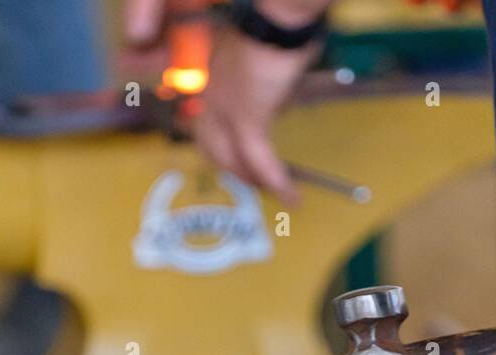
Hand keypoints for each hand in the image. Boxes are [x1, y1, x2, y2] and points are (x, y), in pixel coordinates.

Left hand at [194, 22, 319, 203]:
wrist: (277, 16)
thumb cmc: (276, 25)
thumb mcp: (261, 54)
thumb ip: (263, 80)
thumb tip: (279, 100)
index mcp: (209, 77)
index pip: (203, 121)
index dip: (218, 145)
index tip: (234, 158)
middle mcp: (209, 95)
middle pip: (210, 146)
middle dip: (232, 169)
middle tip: (252, 181)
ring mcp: (224, 108)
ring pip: (231, 158)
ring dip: (253, 178)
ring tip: (272, 191)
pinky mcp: (248, 118)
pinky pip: (261, 160)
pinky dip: (277, 181)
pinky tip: (292, 197)